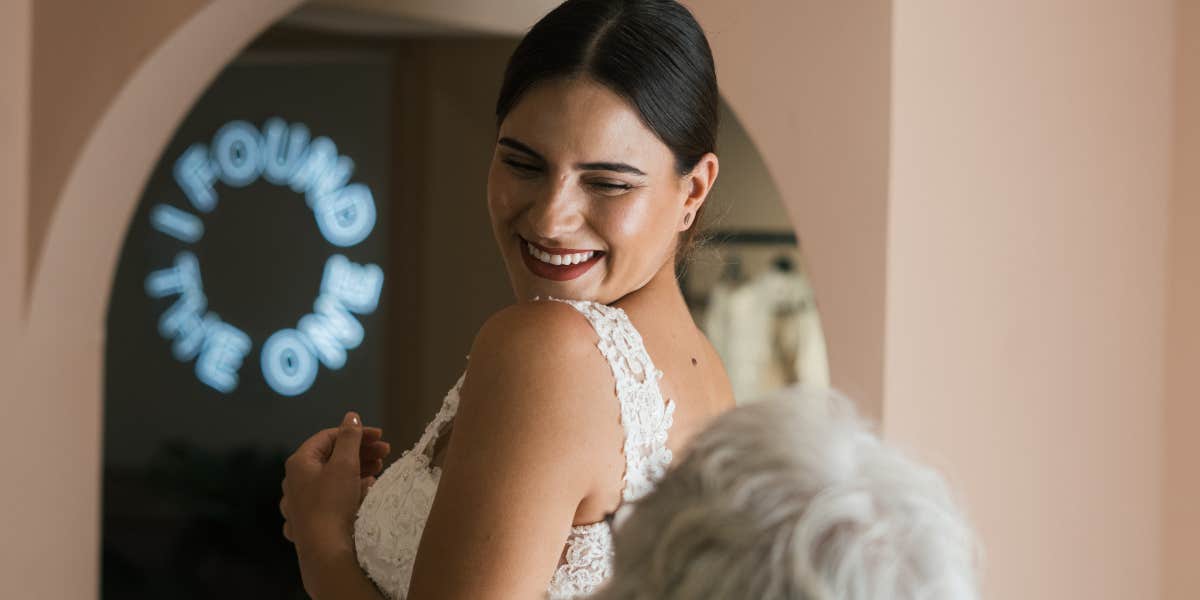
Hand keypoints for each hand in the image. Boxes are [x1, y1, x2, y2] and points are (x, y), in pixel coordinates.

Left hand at [280, 412, 391, 551]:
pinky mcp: (308, 521)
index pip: (329, 437)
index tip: (381, 437)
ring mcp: (299, 502)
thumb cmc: (332, 503)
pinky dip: (348, 491)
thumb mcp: (344, 465)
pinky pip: (329, 498)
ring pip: (330, 479)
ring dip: (356, 471)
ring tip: (378, 473)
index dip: (356, 433)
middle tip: (385, 454)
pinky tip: (364, 492)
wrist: (324, 551)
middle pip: (330, 458)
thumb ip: (350, 437)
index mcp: (300, 462)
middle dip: (359, 453)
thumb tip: (351, 415)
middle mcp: (295, 480)